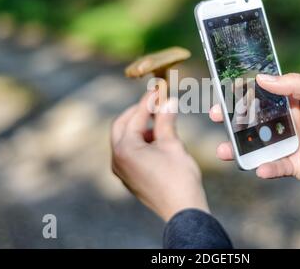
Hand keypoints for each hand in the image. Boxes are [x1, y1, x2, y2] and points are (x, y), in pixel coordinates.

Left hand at [111, 91, 208, 220]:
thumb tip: (168, 101)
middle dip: (138, 113)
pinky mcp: (129, 178)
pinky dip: (140, 141)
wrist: (182, 210)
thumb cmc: (179, 178)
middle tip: (155, 103)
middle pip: (121, 126)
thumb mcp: (172, 144)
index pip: (135, 117)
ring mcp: (122, 170)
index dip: (148, 102)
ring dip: (139, 127)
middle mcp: (117, 159)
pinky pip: (129, 152)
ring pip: (124, 139)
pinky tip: (157, 140)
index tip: (158, 90)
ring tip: (160, 122)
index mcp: (125, 149)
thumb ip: (166, 120)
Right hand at [210, 73, 299, 210]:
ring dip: (239, 147)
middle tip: (216, 116)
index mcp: (290, 101)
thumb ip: (295, 84)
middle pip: (251, 119)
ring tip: (224, 150)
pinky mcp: (292, 165)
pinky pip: (273, 166)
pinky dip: (265, 168)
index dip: (241, 92)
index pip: (260, 95)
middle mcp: (284, 122)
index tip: (223, 90)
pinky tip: (260, 169)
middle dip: (231, 119)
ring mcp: (286, 144)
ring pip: (256, 144)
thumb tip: (261, 78)